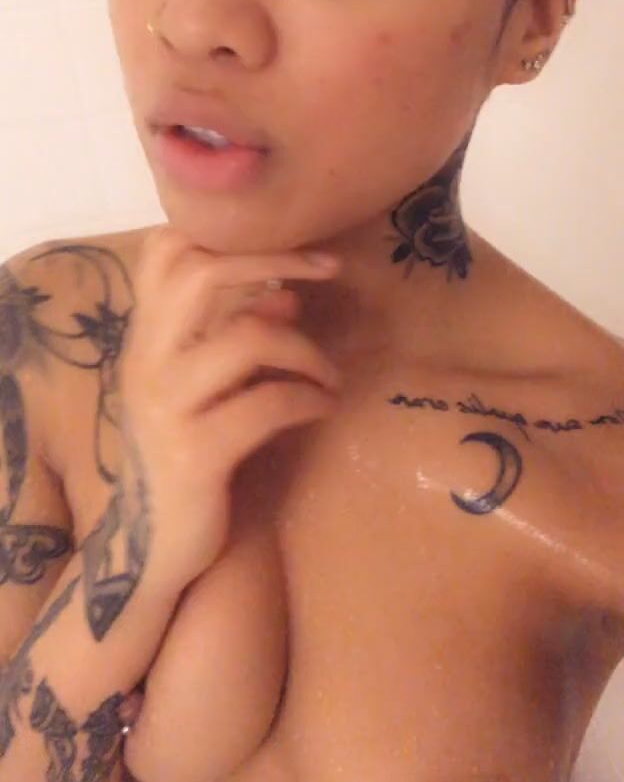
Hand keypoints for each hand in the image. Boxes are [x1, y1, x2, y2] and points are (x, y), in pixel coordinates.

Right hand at [117, 225, 342, 591]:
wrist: (150, 547)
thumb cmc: (183, 458)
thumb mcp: (204, 391)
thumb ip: (233, 339)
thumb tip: (286, 294)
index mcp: (145, 340)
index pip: (165, 252)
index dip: (229, 234)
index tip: (292, 243)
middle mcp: (147, 363)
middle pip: (201, 274)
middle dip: (275, 263)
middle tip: (327, 271)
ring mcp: (169, 407)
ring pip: (249, 338)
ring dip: (307, 350)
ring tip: (330, 375)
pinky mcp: (198, 453)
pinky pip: (269, 403)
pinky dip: (310, 399)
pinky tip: (324, 408)